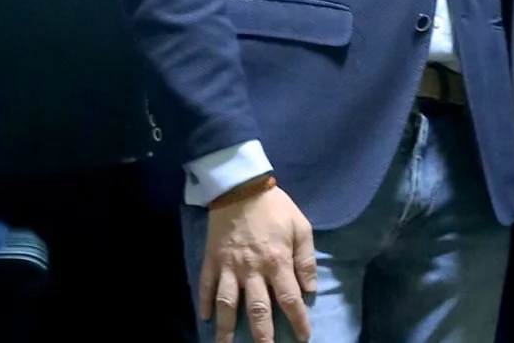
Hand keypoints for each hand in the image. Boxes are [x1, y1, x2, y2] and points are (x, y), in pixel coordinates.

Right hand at [199, 181, 316, 342]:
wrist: (240, 186)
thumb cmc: (275, 207)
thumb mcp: (301, 226)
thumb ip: (306, 259)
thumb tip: (310, 288)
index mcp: (277, 261)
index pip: (289, 298)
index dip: (297, 320)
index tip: (303, 337)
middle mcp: (252, 270)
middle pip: (257, 310)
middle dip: (262, 336)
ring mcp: (228, 267)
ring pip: (226, 304)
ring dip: (226, 329)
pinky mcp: (211, 260)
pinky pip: (205, 286)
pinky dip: (204, 303)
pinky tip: (204, 319)